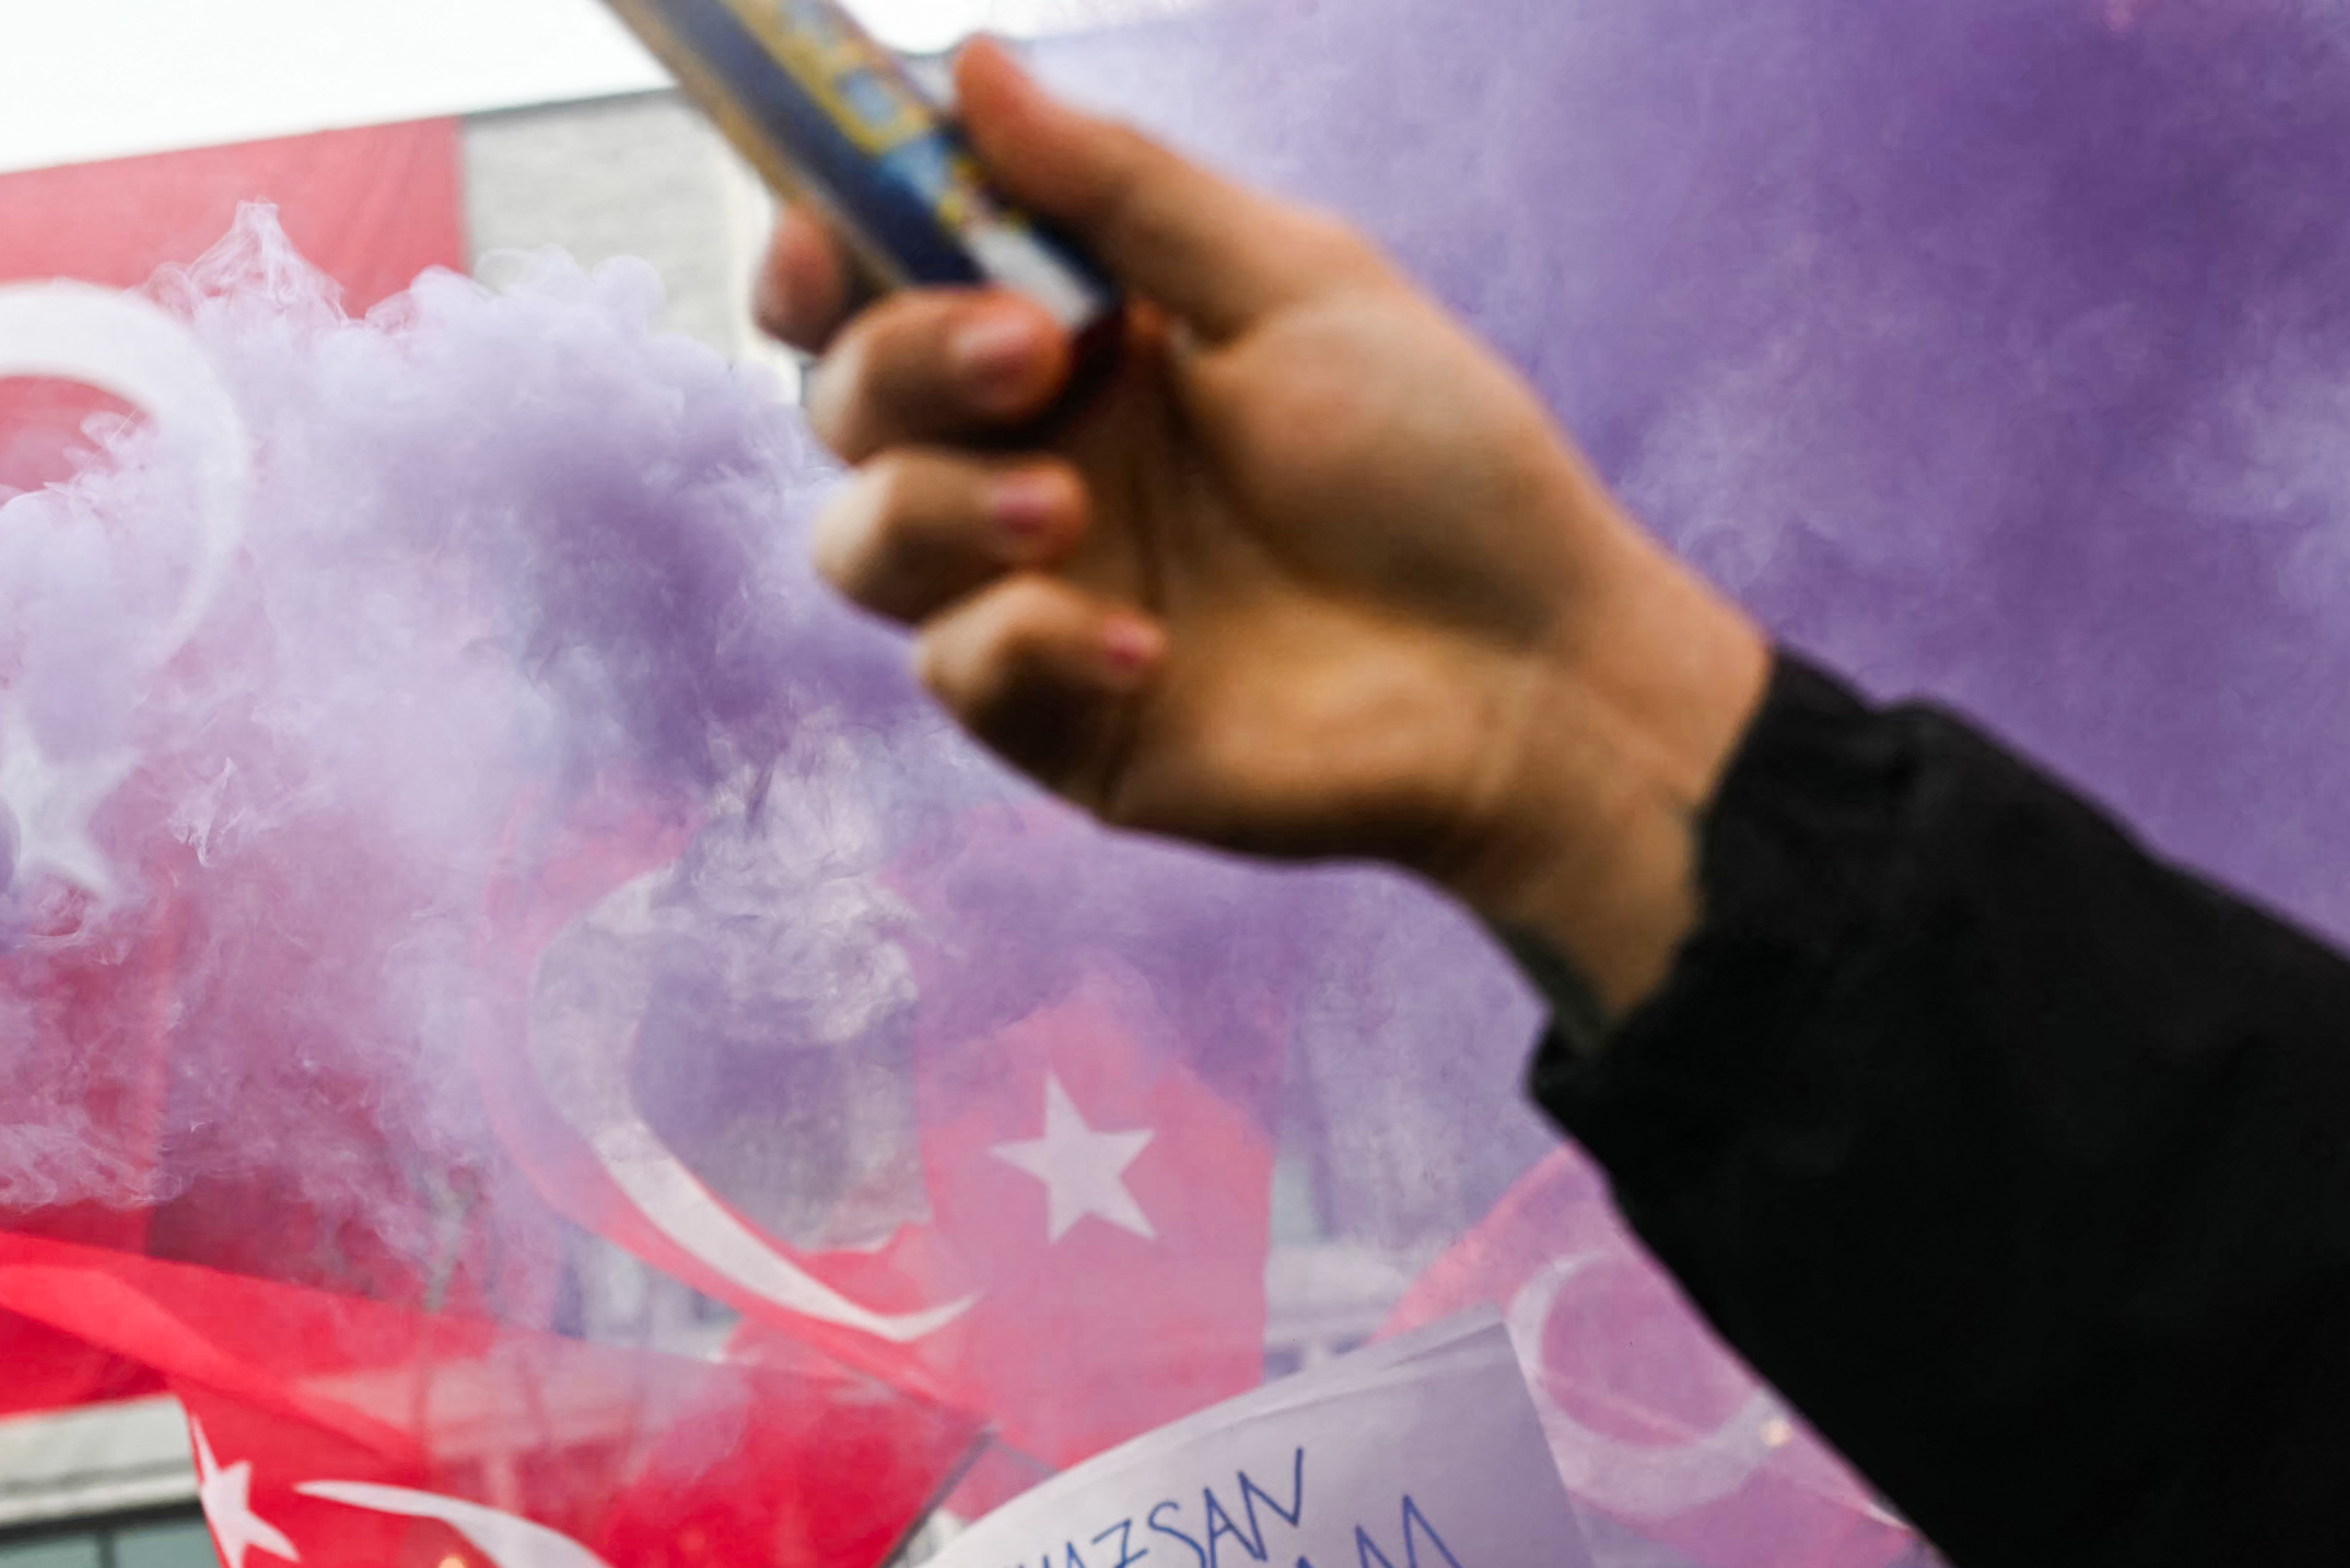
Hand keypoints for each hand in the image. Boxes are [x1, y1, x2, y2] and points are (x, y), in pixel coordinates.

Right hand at [765, 41, 1768, 1024]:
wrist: (1529, 674)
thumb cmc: (1439, 466)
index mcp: (1075, 337)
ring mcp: (1035, 593)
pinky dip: (1027, 643)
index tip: (829, 235)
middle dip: (903, 358)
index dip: (820, 250)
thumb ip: (1122, 187)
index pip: (882, 281)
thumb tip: (970, 62)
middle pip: (846, 399)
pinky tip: (1150, 646)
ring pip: (860, 542)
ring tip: (1066, 511)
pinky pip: (958, 670)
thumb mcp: (1292, 284)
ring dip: (936, 506)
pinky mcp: (1059, 720)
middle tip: (1032, 352)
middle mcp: (1032, 456)